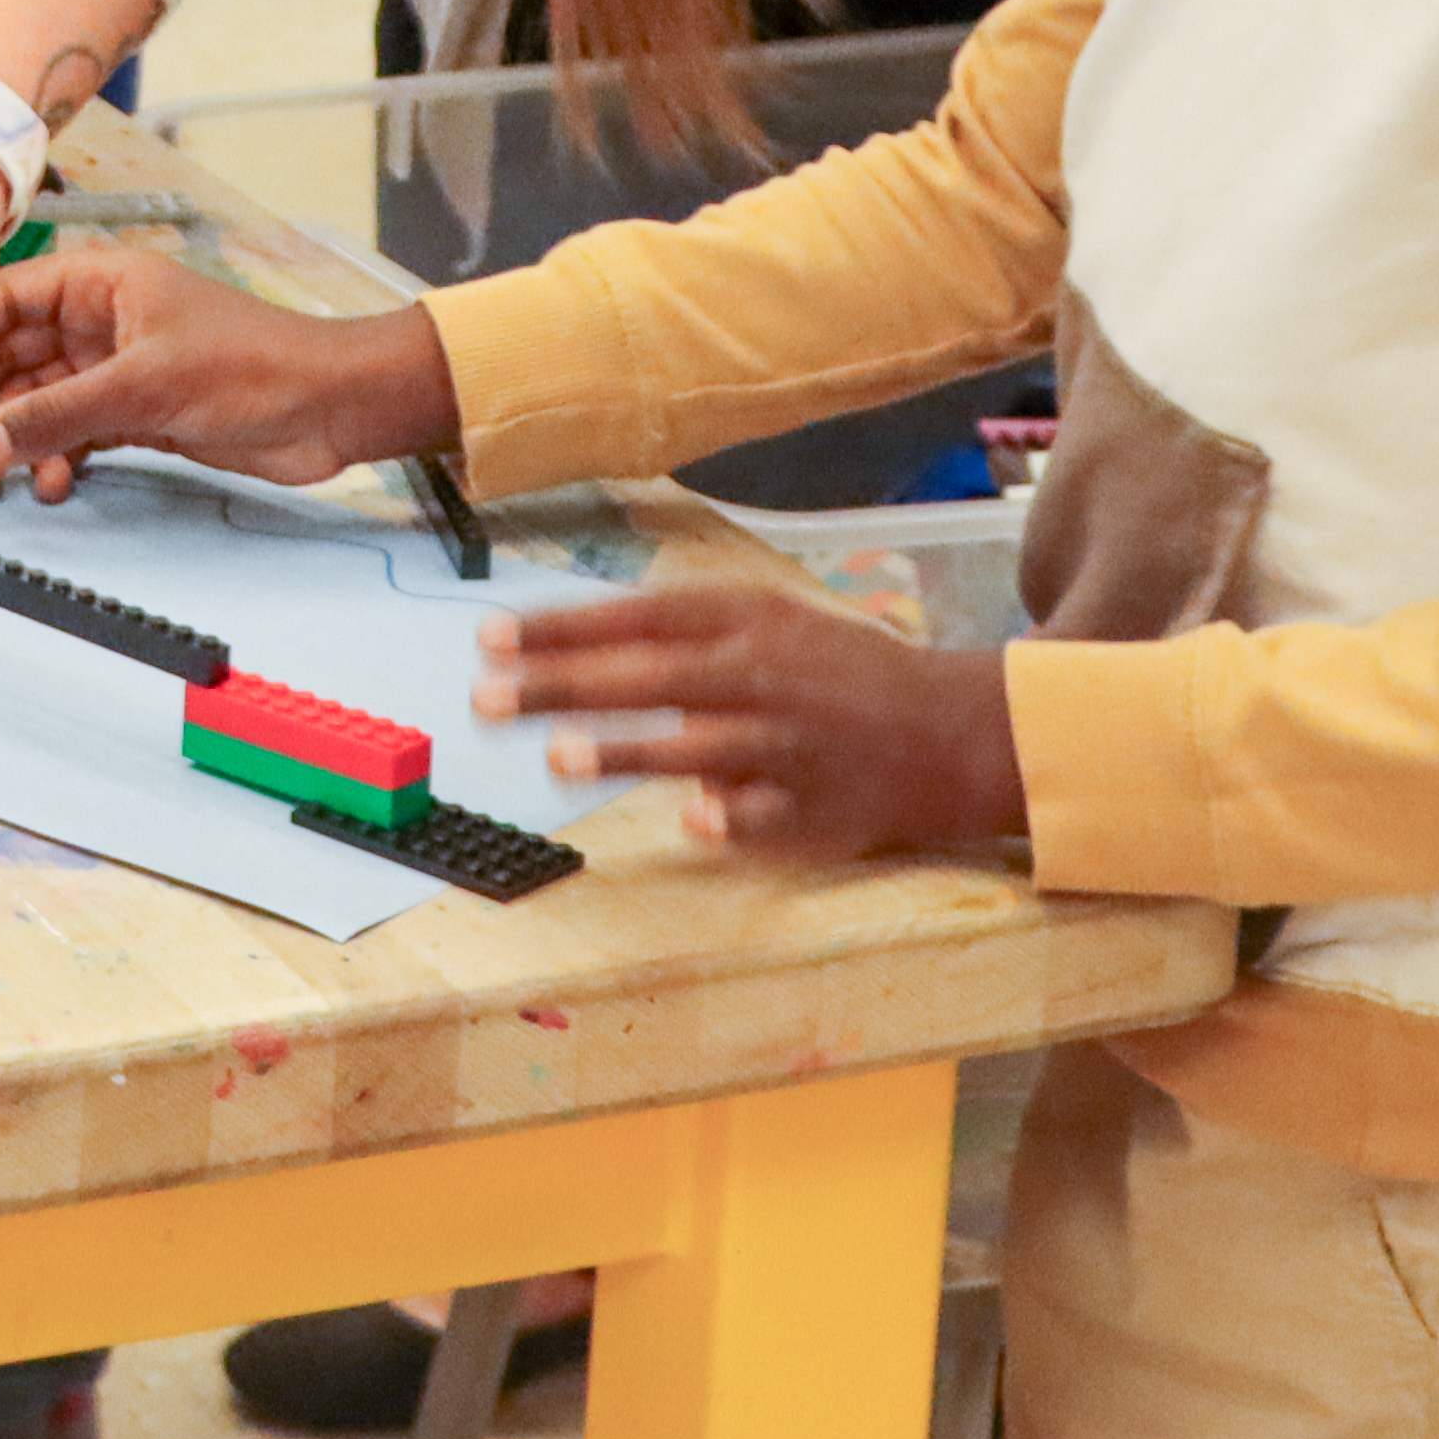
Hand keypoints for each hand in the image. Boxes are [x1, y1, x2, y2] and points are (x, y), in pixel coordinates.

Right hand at [0, 252, 458, 504]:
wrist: (332, 408)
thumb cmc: (251, 368)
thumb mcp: (140, 388)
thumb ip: (53, 418)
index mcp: (98, 280)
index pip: (1, 298)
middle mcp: (98, 318)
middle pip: (8, 351)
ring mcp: (114, 366)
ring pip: (34, 398)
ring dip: (7, 435)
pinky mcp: (134, 412)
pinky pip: (69, 432)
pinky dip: (53, 457)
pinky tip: (51, 485)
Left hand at [472, 583, 1021, 861]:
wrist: (952, 728)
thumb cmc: (836, 671)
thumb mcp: (767, 623)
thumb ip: (680, 632)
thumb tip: (572, 647)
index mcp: (749, 622)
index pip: (639, 617)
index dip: (563, 627)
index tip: (490, 637)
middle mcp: (766, 676)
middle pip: (653, 676)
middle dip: (565, 685)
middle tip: (486, 696)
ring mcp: (792, 744)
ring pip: (702, 745)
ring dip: (631, 749)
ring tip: (558, 755)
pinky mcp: (818, 807)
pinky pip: (767, 816)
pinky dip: (732, 817)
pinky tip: (693, 821)